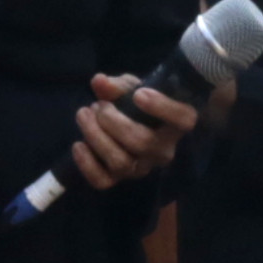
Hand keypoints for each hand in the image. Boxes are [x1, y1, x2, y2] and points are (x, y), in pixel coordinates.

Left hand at [70, 74, 195, 188]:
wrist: (128, 124)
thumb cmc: (137, 102)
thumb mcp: (131, 88)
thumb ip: (118, 85)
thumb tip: (99, 81)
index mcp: (175, 124)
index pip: (183, 120)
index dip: (163, 108)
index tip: (139, 94)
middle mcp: (163, 151)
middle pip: (142, 142)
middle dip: (113, 121)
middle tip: (98, 105)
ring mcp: (141, 168)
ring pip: (121, 162)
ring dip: (96, 137)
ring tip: (83, 114)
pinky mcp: (119, 178)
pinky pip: (103, 181)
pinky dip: (87, 165)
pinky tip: (78, 144)